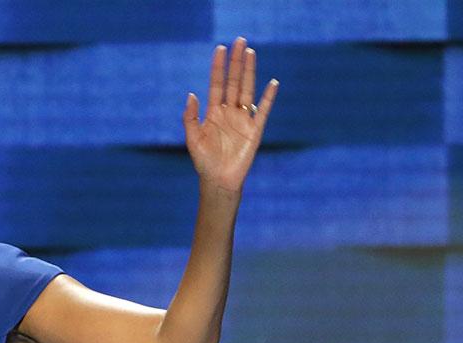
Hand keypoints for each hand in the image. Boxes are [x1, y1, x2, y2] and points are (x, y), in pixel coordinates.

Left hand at [183, 37, 278, 193]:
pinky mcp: (254, 130)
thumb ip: (190, 117)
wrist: (219, 181)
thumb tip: (191, 94)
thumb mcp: (192, 139)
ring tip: (250, 53)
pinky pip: (262, 111)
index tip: (220, 49)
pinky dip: (268, 97)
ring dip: (249, 72)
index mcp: (213, 112)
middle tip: (239, 41)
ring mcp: (243, 119)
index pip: (216, 84)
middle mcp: (229, 112)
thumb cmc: (204, 162)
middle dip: (236, 62)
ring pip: (247, 90)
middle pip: (234, 82)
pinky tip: (272, 83)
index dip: (218, 67)